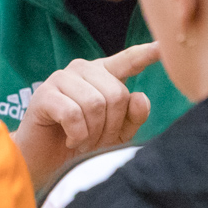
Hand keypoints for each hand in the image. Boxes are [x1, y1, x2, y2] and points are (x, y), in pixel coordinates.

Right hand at [12, 42, 159, 184]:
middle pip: (116, 94)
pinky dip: (76, 134)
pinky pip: (73, 114)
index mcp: (104, 74)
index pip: (129, 60)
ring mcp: (62, 78)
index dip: (146, 53)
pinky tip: (69, 139)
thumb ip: (132, 116)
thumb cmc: (81, 143)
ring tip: (82, 141)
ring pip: (95, 104)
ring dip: (92, 133)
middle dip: (111, 126)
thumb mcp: (116, 134)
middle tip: (96, 141)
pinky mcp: (44, 94)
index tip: (163, 46)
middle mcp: (83, 69)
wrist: (45, 162)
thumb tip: (139, 97)